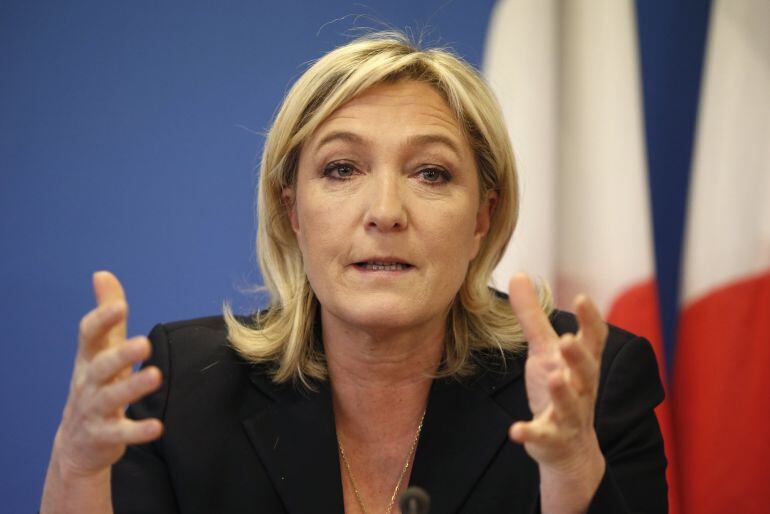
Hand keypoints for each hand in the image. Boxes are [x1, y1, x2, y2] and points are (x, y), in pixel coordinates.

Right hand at [51, 271, 162, 477]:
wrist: (78, 443)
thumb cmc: (96, 384)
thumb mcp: (100, 349)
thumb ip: (106, 315)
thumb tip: (102, 274)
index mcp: (88, 358)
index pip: (89, 336)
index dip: (102, 320)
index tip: (121, 305)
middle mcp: (88, 383)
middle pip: (100, 367)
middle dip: (120, 354)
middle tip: (144, 342)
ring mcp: (94, 410)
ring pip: (110, 398)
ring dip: (132, 387)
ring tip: (156, 375)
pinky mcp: (105, 436)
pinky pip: (121, 433)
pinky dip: (137, 430)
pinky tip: (157, 426)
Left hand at [506, 273, 606, 513]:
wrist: (567, 446)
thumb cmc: (558, 386)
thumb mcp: (544, 349)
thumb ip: (532, 315)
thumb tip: (518, 274)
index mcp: (581, 364)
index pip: (593, 340)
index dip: (591, 320)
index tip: (584, 298)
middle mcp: (581, 388)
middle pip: (587, 371)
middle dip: (579, 356)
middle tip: (567, 340)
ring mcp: (569, 415)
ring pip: (570, 404)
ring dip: (563, 392)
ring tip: (554, 377)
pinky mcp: (552, 438)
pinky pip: (543, 436)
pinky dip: (530, 433)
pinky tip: (515, 430)